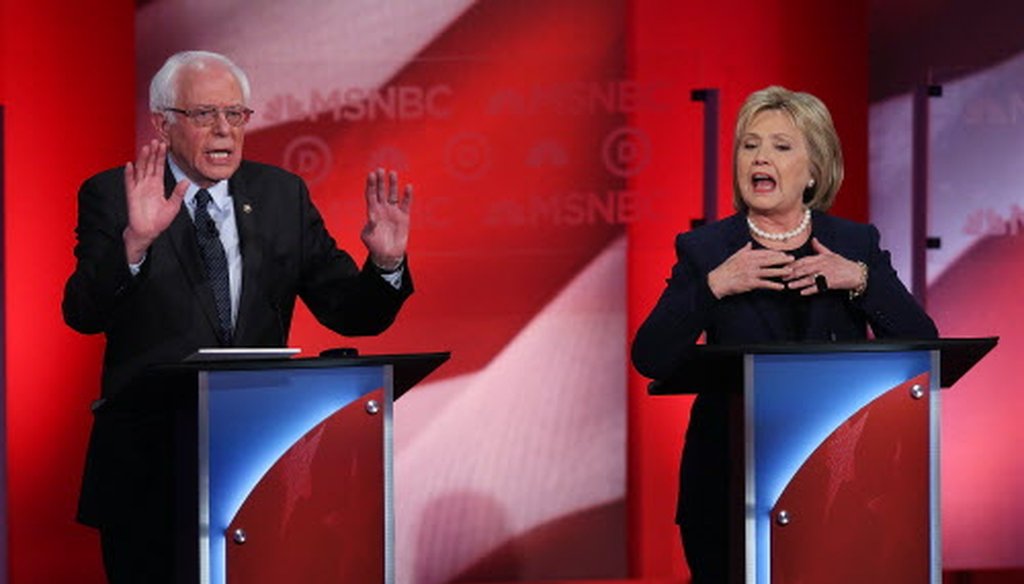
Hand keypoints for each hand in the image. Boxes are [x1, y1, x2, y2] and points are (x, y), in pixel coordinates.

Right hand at [123, 140, 186, 262]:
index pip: (159, 167)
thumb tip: (186, 182)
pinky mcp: (132, 195)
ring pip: (140, 170)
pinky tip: (130, 165)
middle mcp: (148, 184)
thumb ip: (178, 193)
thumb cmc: (159, 220)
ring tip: (146, 148)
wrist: (148, 231)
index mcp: (157, 186)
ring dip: (143, 159)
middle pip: (150, 165)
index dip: (161, 156)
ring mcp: (139, 188)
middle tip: (155, 141)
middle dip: (153, 153)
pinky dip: (129, 174)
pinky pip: (130, 182)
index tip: (164, 145)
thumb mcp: (173, 206)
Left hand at [360, 168, 411, 268]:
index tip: (371, 175)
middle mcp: (383, 209)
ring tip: (392, 173)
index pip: (371, 195)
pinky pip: (406, 204)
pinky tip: (408, 187)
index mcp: (372, 212)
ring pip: (393, 195)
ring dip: (392, 185)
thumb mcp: (368, 236)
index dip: (371, 185)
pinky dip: (407, 196)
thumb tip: (372, 215)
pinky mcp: (404, 217)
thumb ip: (369, 225)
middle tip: (380, 170)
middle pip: (381, 192)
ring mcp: (393, 212)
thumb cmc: (375, 246)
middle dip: (380, 181)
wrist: (388, 255)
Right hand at [707, 243, 794, 298]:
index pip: (765, 253)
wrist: (718, 281)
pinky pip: (765, 284)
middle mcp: (751, 262)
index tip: (784, 254)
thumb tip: (750, 244)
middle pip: (770, 260)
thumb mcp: (735, 256)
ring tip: (790, 271)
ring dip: (781, 271)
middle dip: (782, 259)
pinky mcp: (751, 283)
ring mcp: (751, 273)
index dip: (776, 253)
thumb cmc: (726, 269)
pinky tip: (781, 287)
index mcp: (748, 255)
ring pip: (770, 271)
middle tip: (792, 259)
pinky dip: (774, 285)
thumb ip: (744, 250)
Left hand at [785, 238, 864, 295]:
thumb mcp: (831, 254)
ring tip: (789, 286)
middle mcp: (823, 264)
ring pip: (810, 278)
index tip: (784, 267)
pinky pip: (819, 287)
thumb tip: (813, 239)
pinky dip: (811, 290)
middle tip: (782, 277)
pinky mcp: (831, 282)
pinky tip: (802, 293)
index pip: (804, 260)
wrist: (857, 274)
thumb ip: (820, 248)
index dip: (793, 264)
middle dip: (792, 273)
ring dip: (799, 282)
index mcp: (821, 258)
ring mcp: (827, 273)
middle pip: (804, 269)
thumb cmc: (843, 264)